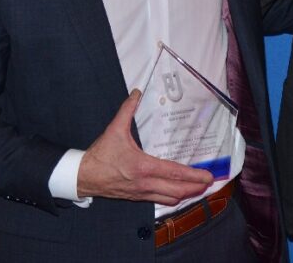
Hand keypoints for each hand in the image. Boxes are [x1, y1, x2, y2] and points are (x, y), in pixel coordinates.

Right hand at [77, 90, 212, 204]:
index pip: (174, 172)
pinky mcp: (137, 197)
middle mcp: (145, 182)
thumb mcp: (114, 130)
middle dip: (196, 187)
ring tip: (198, 188)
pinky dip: (172, 198)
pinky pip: (160, 201)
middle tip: (209, 182)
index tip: (208, 175)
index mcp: (143, 166)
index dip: (193, 175)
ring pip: (170, 199)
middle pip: (177, 190)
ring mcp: (142, 192)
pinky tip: (178, 193)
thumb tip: (136, 92)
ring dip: (186, 194)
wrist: (82, 176)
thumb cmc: (100, 154)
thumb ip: (127, 110)